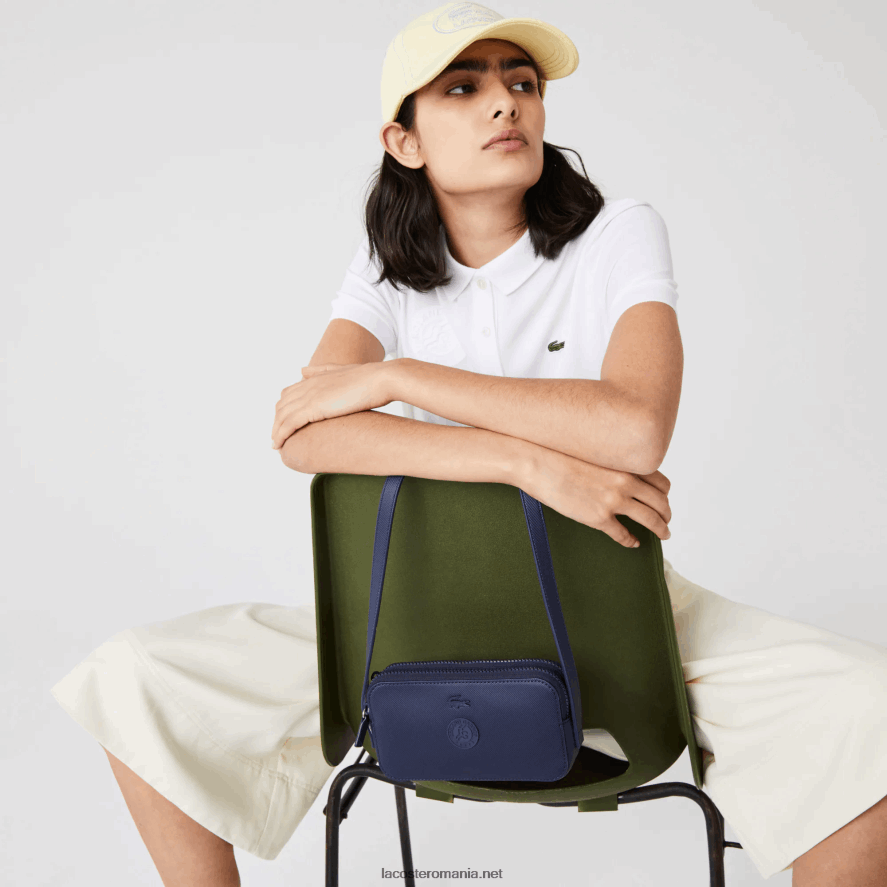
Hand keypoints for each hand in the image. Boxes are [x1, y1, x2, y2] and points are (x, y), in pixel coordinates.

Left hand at [271, 362, 391, 449]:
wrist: (381, 379)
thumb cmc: (370, 378)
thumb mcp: (342, 370)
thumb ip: (322, 370)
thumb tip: (302, 370)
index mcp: (316, 377)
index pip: (289, 393)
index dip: (284, 408)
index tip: (285, 422)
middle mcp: (308, 384)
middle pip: (282, 405)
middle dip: (277, 421)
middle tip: (278, 437)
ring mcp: (309, 395)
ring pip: (282, 416)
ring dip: (276, 431)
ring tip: (276, 445)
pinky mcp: (313, 407)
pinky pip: (289, 424)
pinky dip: (280, 435)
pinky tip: (279, 445)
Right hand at [521, 448, 671, 548]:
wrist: (539, 464)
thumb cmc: (561, 456)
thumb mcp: (597, 455)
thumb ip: (614, 466)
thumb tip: (622, 477)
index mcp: (626, 465)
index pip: (661, 483)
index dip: (665, 496)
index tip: (663, 502)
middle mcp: (626, 482)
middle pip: (661, 503)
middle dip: (666, 515)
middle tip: (666, 522)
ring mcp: (613, 501)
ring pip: (650, 520)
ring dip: (660, 529)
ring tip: (662, 534)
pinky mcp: (599, 518)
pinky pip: (623, 534)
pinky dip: (631, 541)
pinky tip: (633, 542)